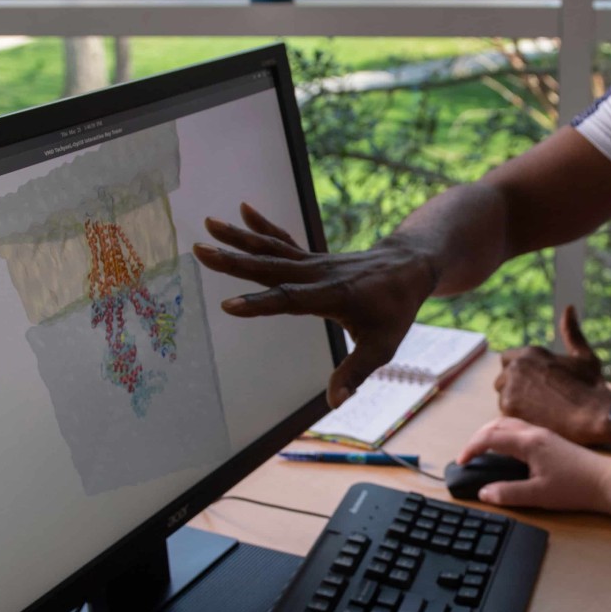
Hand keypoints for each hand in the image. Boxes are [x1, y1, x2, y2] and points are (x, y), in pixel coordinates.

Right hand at [192, 204, 439, 406]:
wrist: (410, 268)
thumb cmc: (395, 310)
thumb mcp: (382, 346)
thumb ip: (355, 372)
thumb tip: (334, 402)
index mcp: (332, 296)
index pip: (290, 300)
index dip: (260, 304)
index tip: (228, 305)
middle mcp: (318, 274)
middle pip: (270, 267)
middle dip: (234, 261)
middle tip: (200, 250)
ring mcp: (314, 263)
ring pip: (272, 249)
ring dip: (239, 237)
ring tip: (209, 223)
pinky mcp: (313, 257)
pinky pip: (284, 240)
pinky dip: (263, 225)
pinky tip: (243, 209)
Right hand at [454, 416, 610, 510]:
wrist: (607, 481)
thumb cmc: (575, 487)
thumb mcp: (538, 495)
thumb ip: (508, 493)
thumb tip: (484, 493)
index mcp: (528, 443)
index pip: (490, 438)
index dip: (471, 448)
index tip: (461, 462)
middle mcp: (535, 433)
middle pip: (498, 423)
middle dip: (478, 436)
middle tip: (468, 455)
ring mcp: (544, 435)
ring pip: (510, 424)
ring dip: (492, 434)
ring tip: (483, 452)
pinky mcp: (552, 440)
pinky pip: (520, 430)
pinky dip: (505, 436)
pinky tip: (507, 452)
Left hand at [495, 305, 610, 445]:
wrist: (592, 415)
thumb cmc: (591, 386)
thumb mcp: (583, 356)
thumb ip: (572, 333)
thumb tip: (569, 308)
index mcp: (531, 352)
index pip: (507, 358)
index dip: (517, 370)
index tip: (529, 381)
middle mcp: (517, 366)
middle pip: (502, 377)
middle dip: (513, 386)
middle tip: (533, 398)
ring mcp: (511, 387)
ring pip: (502, 395)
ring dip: (514, 401)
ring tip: (535, 409)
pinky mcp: (510, 407)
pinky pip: (504, 411)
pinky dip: (516, 415)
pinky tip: (534, 418)